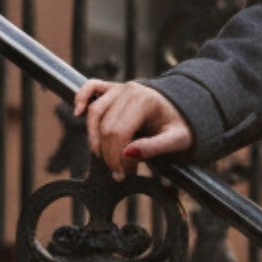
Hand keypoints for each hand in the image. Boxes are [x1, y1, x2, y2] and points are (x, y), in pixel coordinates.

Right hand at [72, 79, 193, 180]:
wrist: (183, 109)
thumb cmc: (181, 126)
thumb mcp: (177, 140)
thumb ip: (154, 147)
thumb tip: (127, 154)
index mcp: (145, 101)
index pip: (119, 131)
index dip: (117, 156)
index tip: (124, 173)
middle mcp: (129, 91)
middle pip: (106, 127)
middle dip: (109, 154)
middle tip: (118, 172)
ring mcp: (119, 87)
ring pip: (95, 113)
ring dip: (95, 139)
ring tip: (104, 158)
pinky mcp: (112, 88)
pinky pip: (91, 87)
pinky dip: (81, 97)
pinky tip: (78, 113)